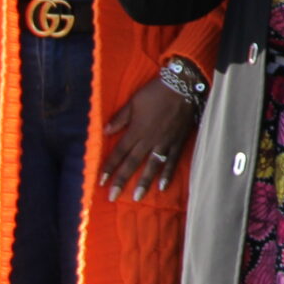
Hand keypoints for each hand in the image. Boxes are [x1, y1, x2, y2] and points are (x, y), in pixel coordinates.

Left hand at [100, 76, 197, 200]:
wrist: (183, 86)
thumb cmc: (155, 92)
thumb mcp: (134, 102)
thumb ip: (120, 118)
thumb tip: (105, 131)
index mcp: (136, 131)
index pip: (119, 152)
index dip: (109, 167)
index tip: (100, 181)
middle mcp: (149, 140)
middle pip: (133, 163)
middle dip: (121, 180)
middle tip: (113, 197)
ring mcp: (165, 143)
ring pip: (152, 166)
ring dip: (144, 182)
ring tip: (137, 197)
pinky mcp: (178, 142)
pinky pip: (172, 161)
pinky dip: (167, 174)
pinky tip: (163, 186)